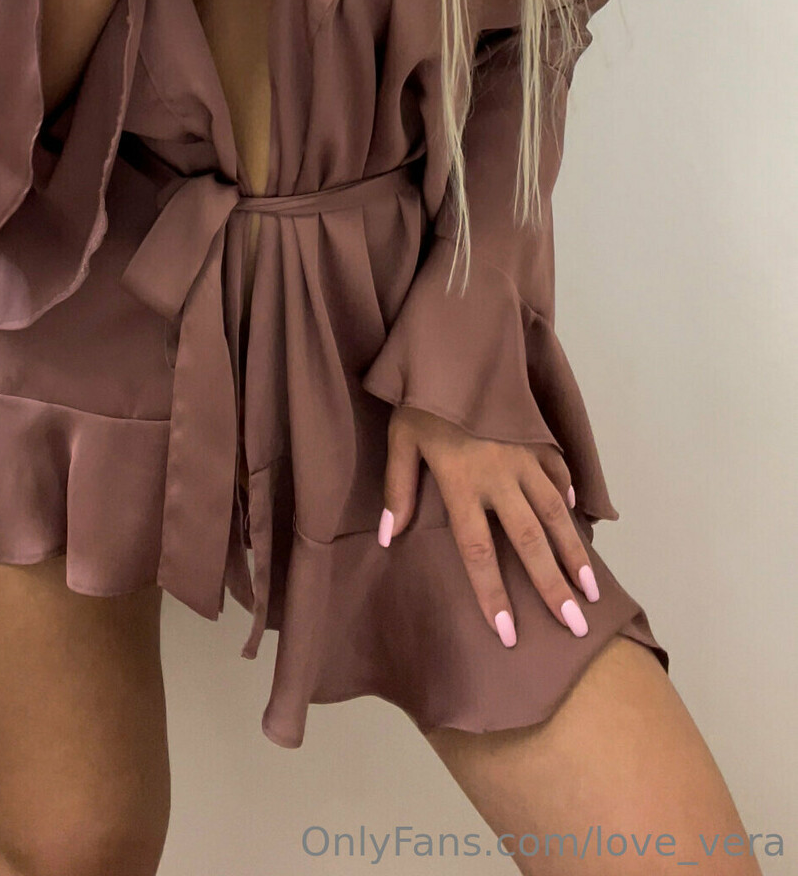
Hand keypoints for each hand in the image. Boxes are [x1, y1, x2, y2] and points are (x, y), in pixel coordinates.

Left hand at [379, 405, 600, 646]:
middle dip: (552, 585)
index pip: (478, 550)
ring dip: (574, 552)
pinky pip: (557, 473)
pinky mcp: (537, 438)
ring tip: (592, 589)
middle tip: (576, 626)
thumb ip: (397, 489)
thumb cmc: (422, 396)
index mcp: (462, 482)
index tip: (508, 634)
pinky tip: (580, 519)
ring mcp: (524, 456)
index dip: (493, 594)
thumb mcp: (400, 438)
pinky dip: (569, 497)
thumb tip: (387, 538)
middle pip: (528, 541)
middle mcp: (499, 476)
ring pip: (555, 513)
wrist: (457, 345)